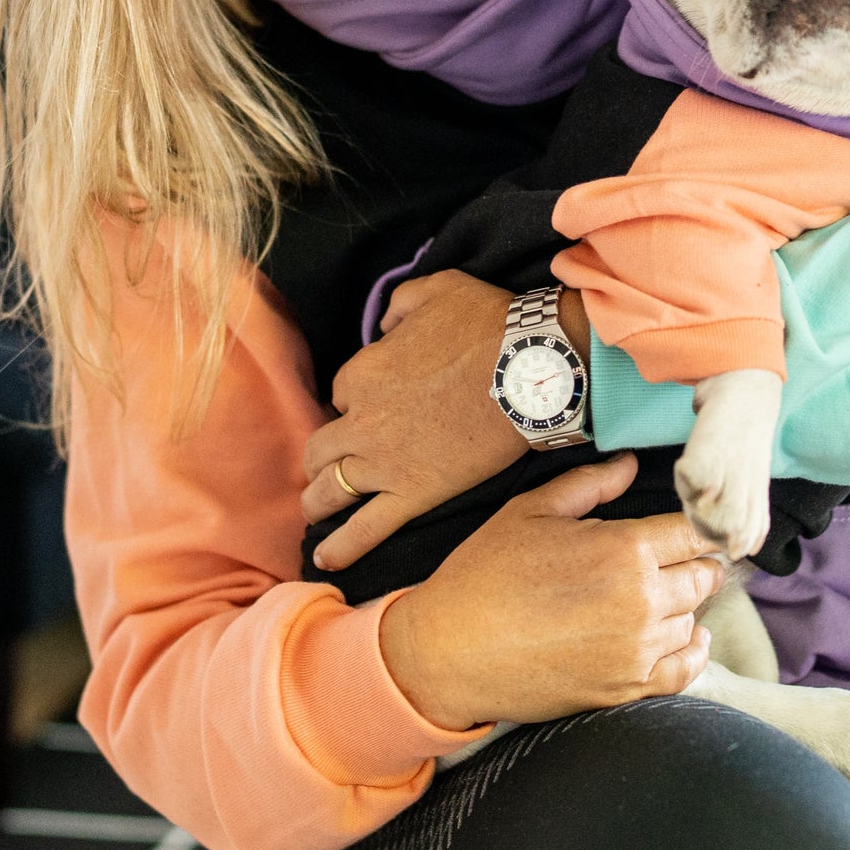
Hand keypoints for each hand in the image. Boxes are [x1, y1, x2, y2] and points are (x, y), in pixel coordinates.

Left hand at [303, 271, 596, 567]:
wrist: (531, 370)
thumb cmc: (489, 325)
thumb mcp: (437, 290)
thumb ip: (399, 305)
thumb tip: (385, 325)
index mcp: (362, 374)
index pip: (342, 394)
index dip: (358, 400)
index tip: (378, 404)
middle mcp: (362, 422)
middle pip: (321, 447)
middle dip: (324, 453)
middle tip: (333, 460)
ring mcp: (384, 463)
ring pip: (330, 489)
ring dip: (318, 499)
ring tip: (317, 508)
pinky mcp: (415, 493)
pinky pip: (367, 528)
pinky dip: (342, 546)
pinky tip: (325, 560)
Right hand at [378, 453, 725, 731]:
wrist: (448, 653)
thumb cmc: (484, 576)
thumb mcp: (531, 512)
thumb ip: (590, 484)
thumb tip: (631, 465)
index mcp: (623, 549)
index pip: (694, 531)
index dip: (700, 524)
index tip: (697, 523)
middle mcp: (640, 601)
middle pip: (703, 576)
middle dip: (696, 561)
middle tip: (681, 554)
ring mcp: (636, 650)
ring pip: (693, 619)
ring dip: (685, 604)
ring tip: (663, 592)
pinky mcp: (625, 689)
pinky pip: (684, 670)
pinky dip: (692, 651)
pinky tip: (688, 636)